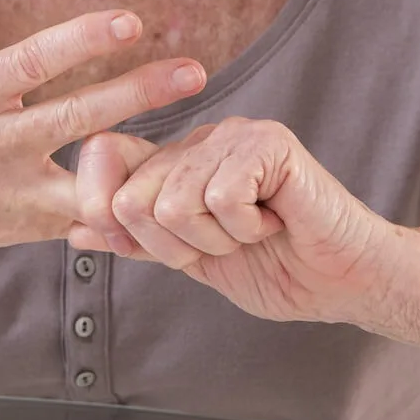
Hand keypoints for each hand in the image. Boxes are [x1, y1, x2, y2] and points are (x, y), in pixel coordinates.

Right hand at [0, 0, 205, 283]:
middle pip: (78, 116)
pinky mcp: (2, 230)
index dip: (85, 41)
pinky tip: (153, 206)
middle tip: (193, 72)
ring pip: (85, 181)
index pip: (33, 62)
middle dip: (139, 93)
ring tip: (194, 152)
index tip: (133, 22)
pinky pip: (69, 225)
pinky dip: (109, 217)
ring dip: (138, 166)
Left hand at [70, 119, 419, 337]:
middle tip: (229, 243)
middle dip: (176, 246)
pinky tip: (277, 221)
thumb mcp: (192, 261)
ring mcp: (234, 135)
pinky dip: (246, 229)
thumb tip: (74, 229)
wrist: (345, 284)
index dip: (112, 215)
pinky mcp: (268, 142)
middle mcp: (200, 139)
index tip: (170, 248)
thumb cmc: (279, 270)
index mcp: (177, 161)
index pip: (103, 160)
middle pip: (130, 198)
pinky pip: (219, 198)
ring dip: (217, 241)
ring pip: (172, 203)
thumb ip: (136, 240)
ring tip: (256, 232)